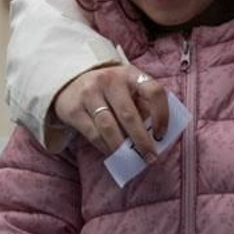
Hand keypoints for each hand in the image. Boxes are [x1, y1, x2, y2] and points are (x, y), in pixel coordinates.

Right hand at [53, 64, 167, 159]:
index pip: (153, 91)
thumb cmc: (111, 90)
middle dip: (142, 140)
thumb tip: (154, 137)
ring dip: (122, 148)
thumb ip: (142, 106)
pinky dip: (105, 147)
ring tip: (131, 159)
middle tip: (150, 158)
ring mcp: (89, 93)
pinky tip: (113, 153)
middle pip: (128, 114)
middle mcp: (110, 80)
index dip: (161, 115)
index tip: (161, 134)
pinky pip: (93, 134)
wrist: (72, 82)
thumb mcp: (128, 88)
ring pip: (109, 127)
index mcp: (131, 74)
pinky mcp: (74, 109)